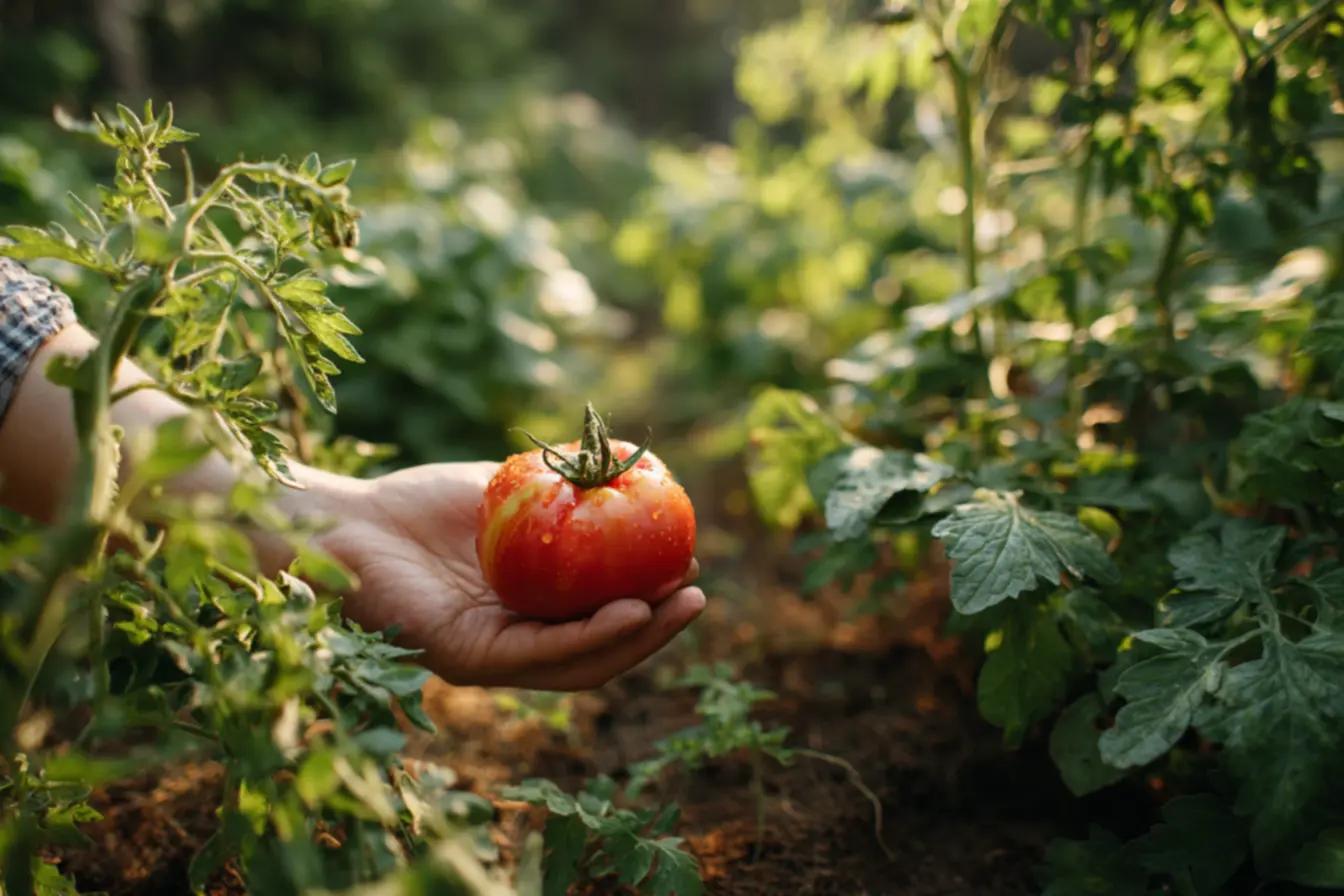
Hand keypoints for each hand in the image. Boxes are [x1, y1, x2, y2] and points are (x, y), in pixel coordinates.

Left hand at [312, 461, 706, 690]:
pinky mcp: (463, 658)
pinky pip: (536, 654)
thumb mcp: (507, 492)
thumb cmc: (418, 505)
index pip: (600, 617)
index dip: (649, 599)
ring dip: (636, 639)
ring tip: (679, 606)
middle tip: (699, 594)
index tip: (689, 563)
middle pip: (599, 649)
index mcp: (527, 612)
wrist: (345, 520)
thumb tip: (629, 468)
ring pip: (576, 662)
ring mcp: (490, 656)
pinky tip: (626, 613)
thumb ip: (561, 492)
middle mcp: (513, 642)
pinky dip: (588, 638)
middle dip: (656, 627)